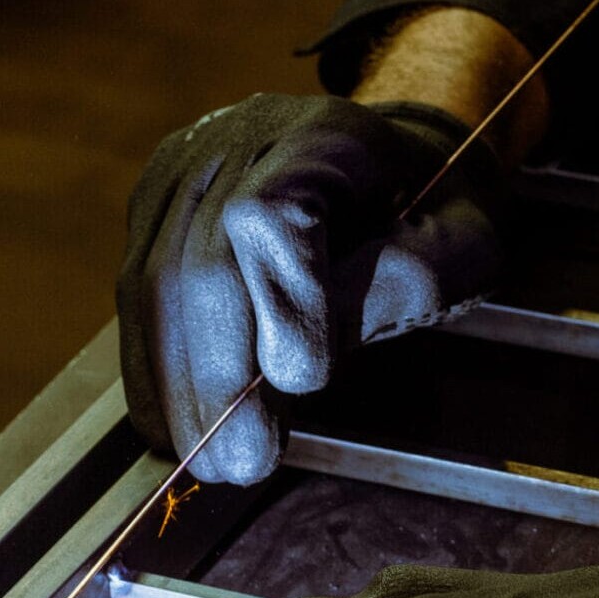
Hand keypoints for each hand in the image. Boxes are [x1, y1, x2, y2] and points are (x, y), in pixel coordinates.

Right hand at [116, 95, 503, 484]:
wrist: (393, 157)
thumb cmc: (435, 212)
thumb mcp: (462, 247)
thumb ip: (400, 286)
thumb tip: (289, 361)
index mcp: (329, 135)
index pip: (272, 218)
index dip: (278, 304)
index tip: (303, 382)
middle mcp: (241, 140)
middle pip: (198, 264)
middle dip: (217, 379)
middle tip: (243, 462)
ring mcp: (186, 170)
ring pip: (154, 287)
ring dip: (177, 388)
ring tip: (210, 462)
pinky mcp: (156, 207)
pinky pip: (136, 296)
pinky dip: (154, 370)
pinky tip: (175, 427)